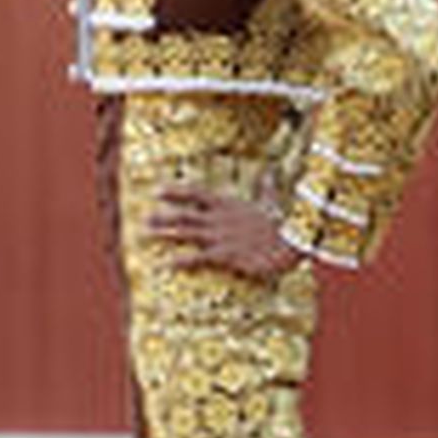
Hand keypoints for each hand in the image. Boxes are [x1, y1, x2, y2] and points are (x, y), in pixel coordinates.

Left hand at [147, 187, 297, 280]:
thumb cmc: (283, 225)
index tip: (157, 190)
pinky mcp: (225, 255)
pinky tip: (167, 264)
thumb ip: (266, 188)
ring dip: (165, 233)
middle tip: (144, 218)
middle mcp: (220, 218)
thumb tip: (269, 173)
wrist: (293, 244)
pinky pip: (198, 258)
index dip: (176, 191)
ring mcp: (220, 236)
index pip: (196, 193)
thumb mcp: (272, 203)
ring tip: (145, 235)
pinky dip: (181, 261)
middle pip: (185, 214)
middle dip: (163, 216)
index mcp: (229, 204)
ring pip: (186, 232)